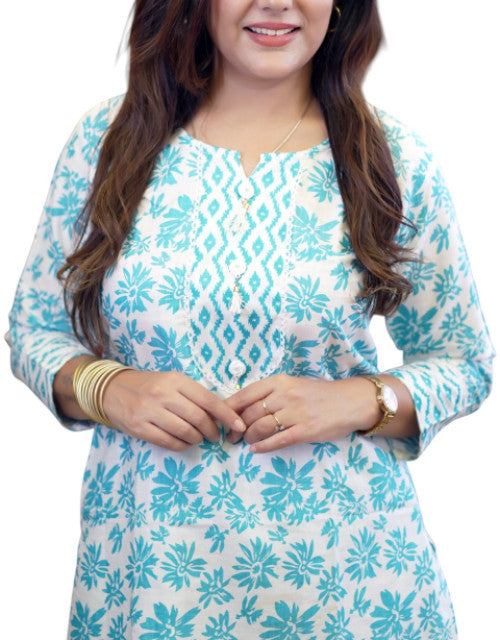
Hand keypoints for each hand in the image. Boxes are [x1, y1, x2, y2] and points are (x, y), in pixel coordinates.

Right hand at [103, 370, 245, 450]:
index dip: (227, 415)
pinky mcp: (140, 428)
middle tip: (216, 436)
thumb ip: (194, 394)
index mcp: (176, 380)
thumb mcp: (172, 381)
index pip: (208, 399)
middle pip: (199, 418)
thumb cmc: (150, 385)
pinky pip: (169, 442)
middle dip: (212, 431)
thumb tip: (222, 414)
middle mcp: (163, 394)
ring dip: (198, 439)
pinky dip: (182, 445)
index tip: (239, 426)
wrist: (113, 389)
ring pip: (185, 432)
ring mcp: (149, 411)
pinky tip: (185, 442)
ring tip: (200, 438)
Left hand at [225, 374, 378, 452]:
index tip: (220, 419)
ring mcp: (295, 413)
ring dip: (248, 437)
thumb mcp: (293, 385)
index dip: (229, 408)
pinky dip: (262, 447)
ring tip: (246, 442)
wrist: (350, 401)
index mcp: (279, 381)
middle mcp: (285, 394)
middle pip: (249, 413)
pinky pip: (277, 441)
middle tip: (231, 436)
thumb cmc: (318, 394)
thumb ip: (270, 393)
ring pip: (260, 427)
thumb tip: (243, 407)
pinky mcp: (305, 430)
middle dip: (236, 427)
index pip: (244, 394)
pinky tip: (255, 450)